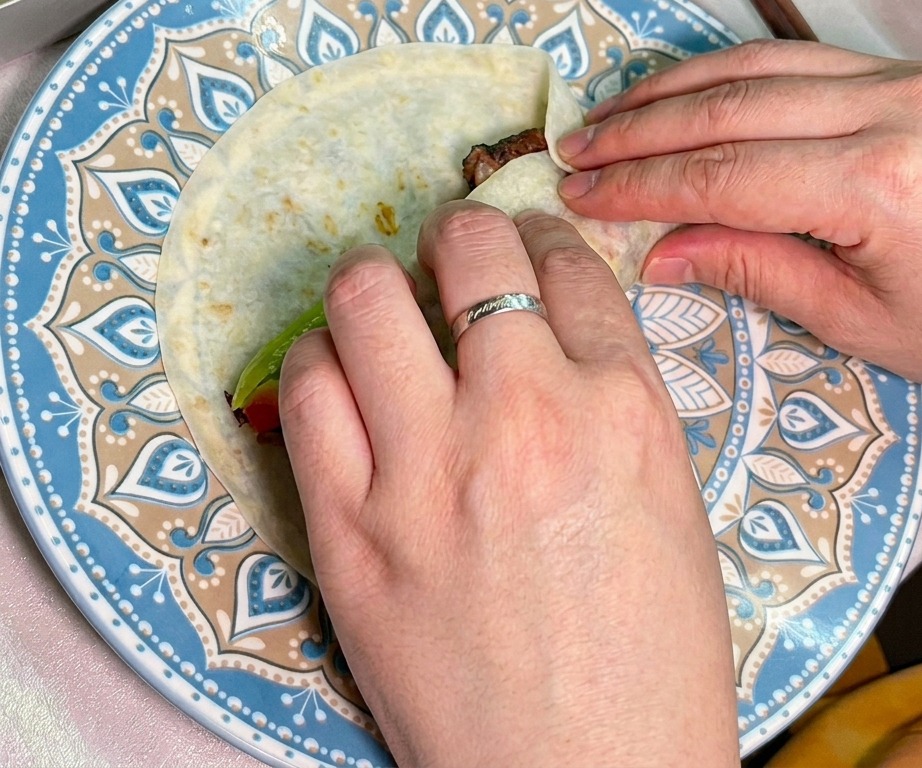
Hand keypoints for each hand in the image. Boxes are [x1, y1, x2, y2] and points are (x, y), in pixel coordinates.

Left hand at [279, 201, 736, 765]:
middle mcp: (524, 417)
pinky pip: (306, 391)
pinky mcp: (347, 529)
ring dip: (375, 282)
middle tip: (450, 255)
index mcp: (625, 412)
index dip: (542, 239)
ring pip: (366, 299)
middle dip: (459, 235)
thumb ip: (614, 404)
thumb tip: (553, 335)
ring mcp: (426, 470)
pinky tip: (337, 373)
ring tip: (383, 303)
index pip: (570, 269)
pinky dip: (319, 361)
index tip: (524, 243)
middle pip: (469, 251)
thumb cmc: (650, 659)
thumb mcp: (670, 506)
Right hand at [556, 39, 921, 381]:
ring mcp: (898, 86)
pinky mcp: (903, 80)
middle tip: (576, 152)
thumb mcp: (863, 320)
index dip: (640, 185)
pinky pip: (794, 61)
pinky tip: (685, 93)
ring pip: (755, 70)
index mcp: (875, 184)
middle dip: (639, 132)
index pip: (721, 175)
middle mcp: (887, 113)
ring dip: (670, 93)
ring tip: (611, 119)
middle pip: (727, 109)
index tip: (584, 195)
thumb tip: (663, 253)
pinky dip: (726, 75)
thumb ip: (758, 271)